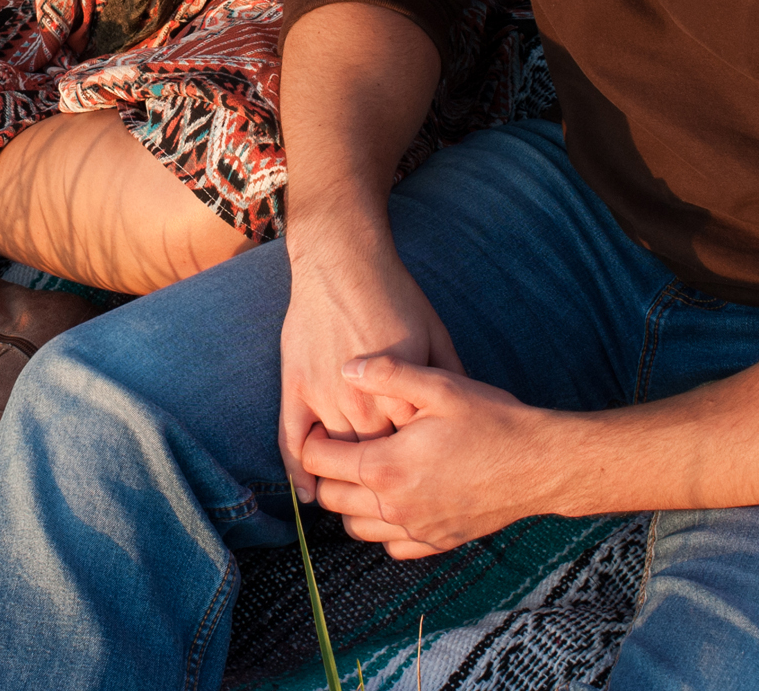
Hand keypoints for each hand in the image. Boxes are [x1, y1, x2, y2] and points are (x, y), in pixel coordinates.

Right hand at [278, 245, 461, 501]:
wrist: (343, 262)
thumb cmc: (395, 294)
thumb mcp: (436, 333)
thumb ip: (449, 375)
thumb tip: (467, 408)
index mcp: (402, 393)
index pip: (412, 447)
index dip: (418, 464)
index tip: (424, 475)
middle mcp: (364, 402)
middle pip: (374, 458)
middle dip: (384, 476)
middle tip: (391, 491)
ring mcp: (326, 396)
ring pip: (336, 455)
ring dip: (344, 477)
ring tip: (354, 496)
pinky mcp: (296, 388)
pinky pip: (292, 440)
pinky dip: (298, 471)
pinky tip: (308, 492)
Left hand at [302, 355, 568, 558]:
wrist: (541, 465)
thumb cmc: (492, 421)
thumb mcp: (440, 385)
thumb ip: (388, 373)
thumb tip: (347, 367)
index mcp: (385, 466)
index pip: (317, 462)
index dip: (312, 441)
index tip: (321, 426)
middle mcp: (393, 506)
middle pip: (330, 499)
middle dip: (327, 474)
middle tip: (342, 447)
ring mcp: (416, 530)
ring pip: (356, 528)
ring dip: (352, 503)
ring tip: (368, 472)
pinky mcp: (438, 542)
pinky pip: (392, 546)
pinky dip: (385, 528)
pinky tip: (400, 499)